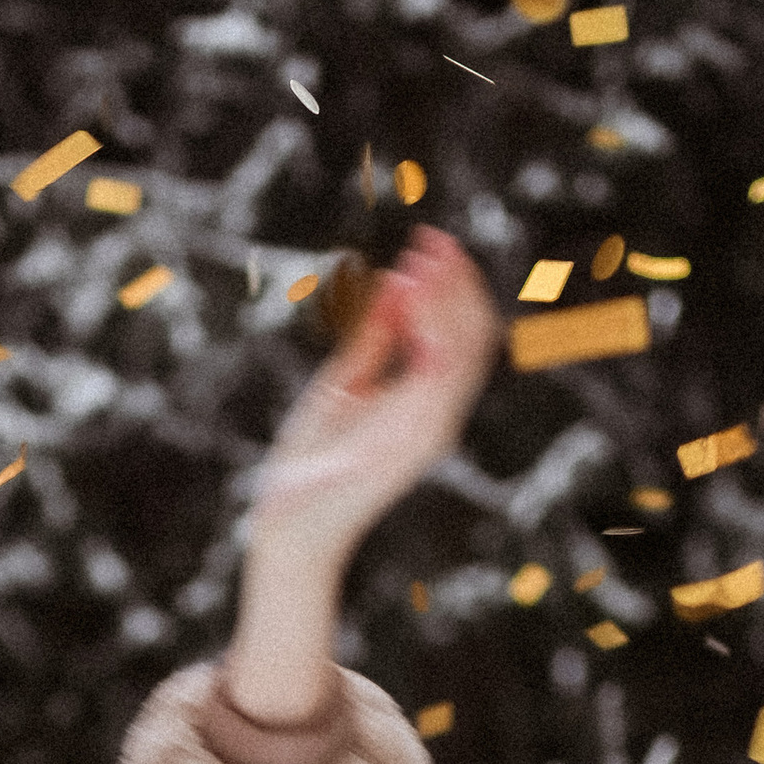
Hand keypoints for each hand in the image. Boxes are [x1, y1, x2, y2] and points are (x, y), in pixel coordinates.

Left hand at [247, 228, 500, 565]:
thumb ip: (372, 340)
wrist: (290, 525)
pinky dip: (430, 328)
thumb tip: (393, 282)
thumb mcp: (343, 385)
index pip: (459, 334)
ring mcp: (430, 428)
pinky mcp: (414, 440)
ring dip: (445, 296)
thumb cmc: (311, 463)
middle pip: (472, 335)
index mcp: (423, 402)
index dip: (450, 284)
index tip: (428, 240)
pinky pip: (439, 374)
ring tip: (421, 256)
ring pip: (463, 348)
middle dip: (456, 281)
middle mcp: (437, 414)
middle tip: (431, 237)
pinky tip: (412, 292)